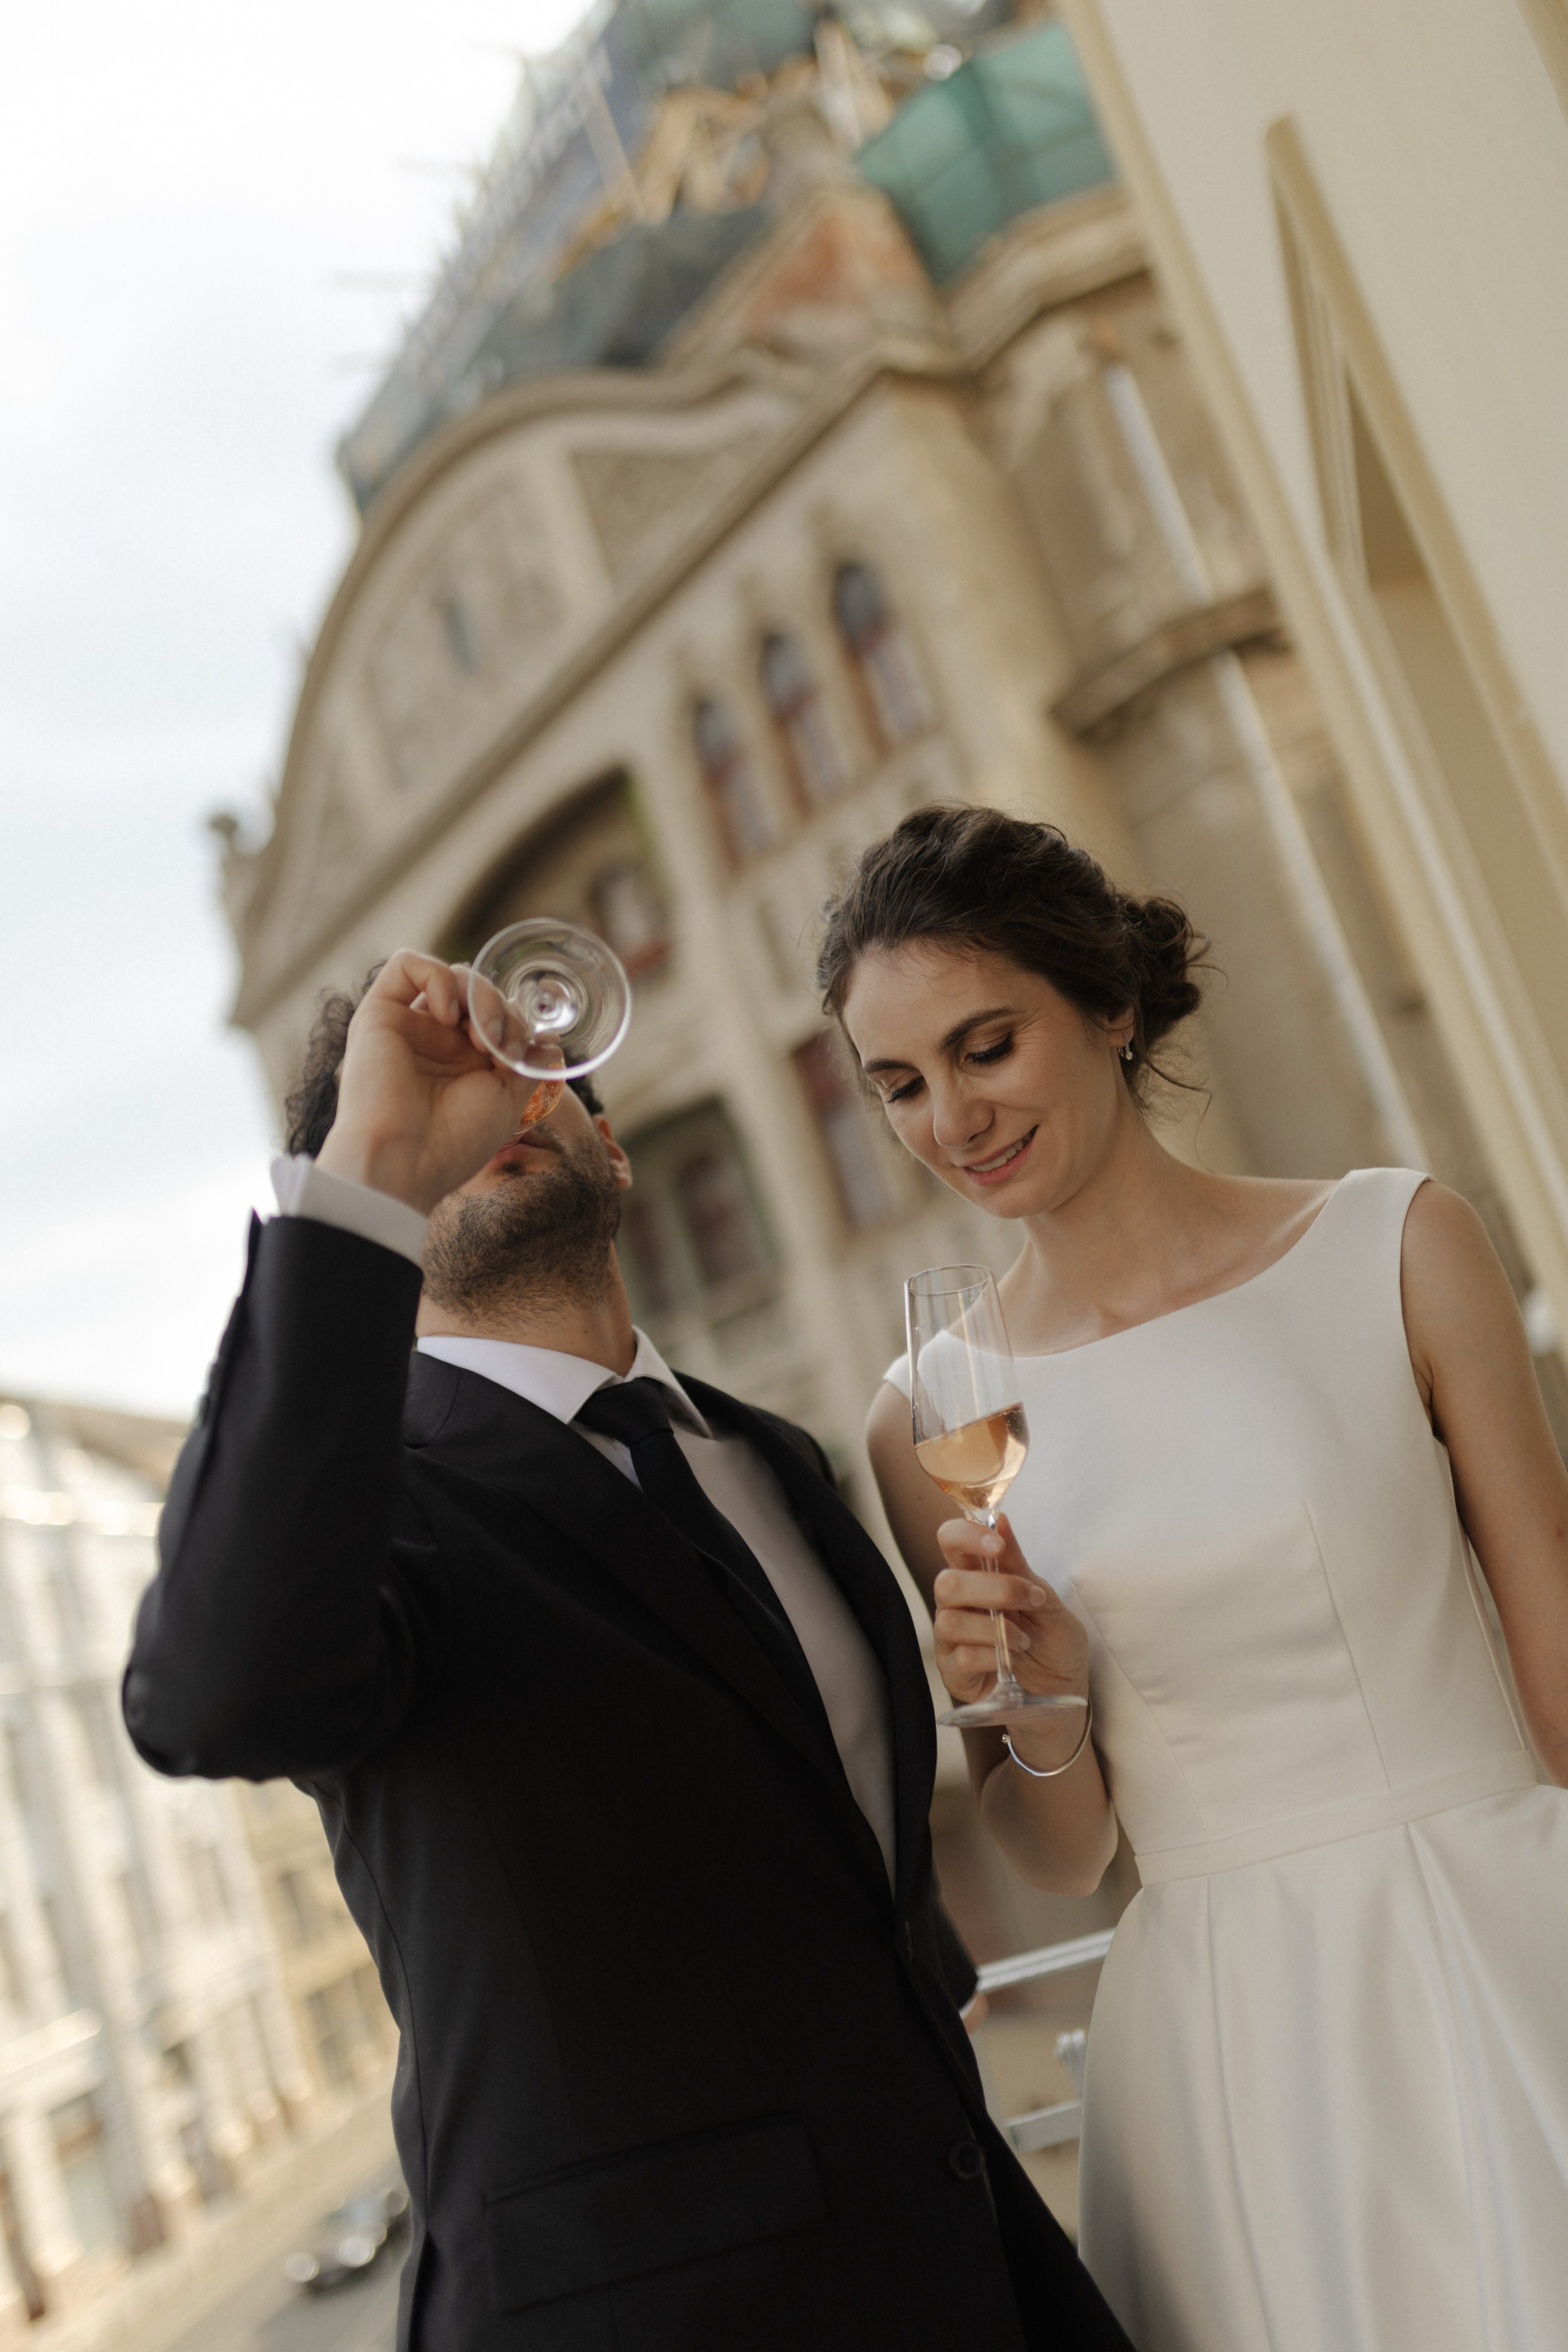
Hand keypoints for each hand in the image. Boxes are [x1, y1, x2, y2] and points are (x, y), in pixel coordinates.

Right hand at [316, 951, 531, 1214]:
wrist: (405, 1161)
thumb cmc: (454, 1142)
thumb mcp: (507, 1102)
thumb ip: (526, 1065)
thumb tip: (548, 1040)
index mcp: (464, 1062)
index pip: (499, 1014)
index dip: (518, 1023)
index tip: (521, 1055)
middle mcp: (435, 1041)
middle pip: (480, 991)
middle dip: (504, 1010)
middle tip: (501, 1046)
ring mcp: (408, 1025)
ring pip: (452, 975)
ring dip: (480, 996)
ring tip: (480, 1037)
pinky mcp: (378, 1014)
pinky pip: (406, 963)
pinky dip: (437, 977)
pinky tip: (447, 1014)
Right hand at [932, 1513, 1089, 1730]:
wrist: (1065, 1693)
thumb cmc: (1054, 1643)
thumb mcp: (1047, 1602)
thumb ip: (1019, 1567)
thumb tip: (1001, 1520)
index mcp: (978, 1577)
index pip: (951, 1541)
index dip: (965, 1536)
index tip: (996, 1545)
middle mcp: (958, 1604)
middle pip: (946, 1582)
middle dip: (992, 1589)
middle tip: (1030, 1600)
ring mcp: (952, 1640)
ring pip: (949, 1621)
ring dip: (995, 1628)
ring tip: (1024, 1640)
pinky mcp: (955, 1673)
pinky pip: (960, 1657)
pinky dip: (991, 1656)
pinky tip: (1011, 1662)